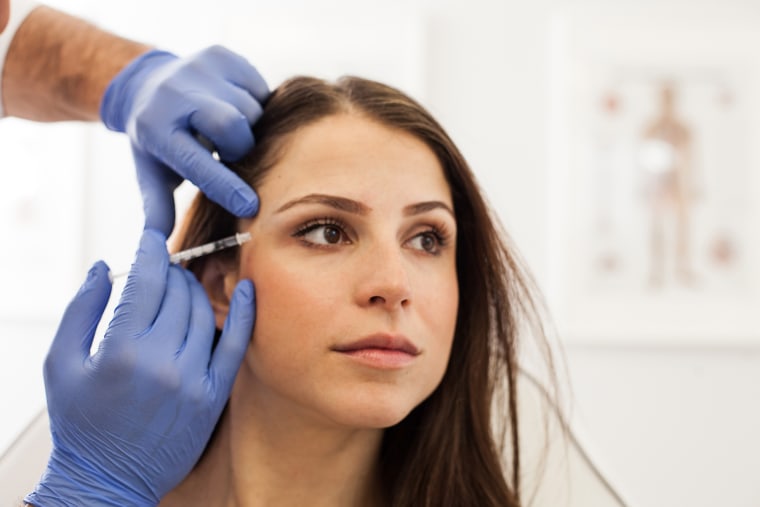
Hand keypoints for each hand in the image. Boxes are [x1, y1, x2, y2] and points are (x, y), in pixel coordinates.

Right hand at [25, 229, 254, 505]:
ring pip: (205, 313)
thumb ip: (82, 309)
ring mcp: (193, 380)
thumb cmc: (80, 422)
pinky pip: (237, 346)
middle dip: (169, 271)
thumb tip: (106, 267)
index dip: (150, 251)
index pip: (147, 281)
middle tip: (162, 268)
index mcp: (121, 350)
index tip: (152, 238)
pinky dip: (245, 314)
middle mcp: (162, 362)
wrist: (107, 480)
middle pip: (178, 293)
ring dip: (194, 290)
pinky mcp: (214, 396)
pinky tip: (248, 289)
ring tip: (181, 286)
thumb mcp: (61, 364)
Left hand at [100, 46, 268, 234]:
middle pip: (232, 124)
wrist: (147, 83)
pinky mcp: (221, 55)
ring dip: (247, 126)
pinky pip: (258, 86)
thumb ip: (158, 209)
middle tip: (228, 152)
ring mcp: (199, 69)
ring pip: (251, 107)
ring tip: (226, 130)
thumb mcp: (151, 172)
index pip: (197, 164)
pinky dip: (254, 102)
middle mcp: (176, 95)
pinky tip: (233, 107)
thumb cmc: (157, 139)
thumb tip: (160, 249)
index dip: (225, 187)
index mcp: (157, 130)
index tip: (250, 207)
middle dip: (239, 144)